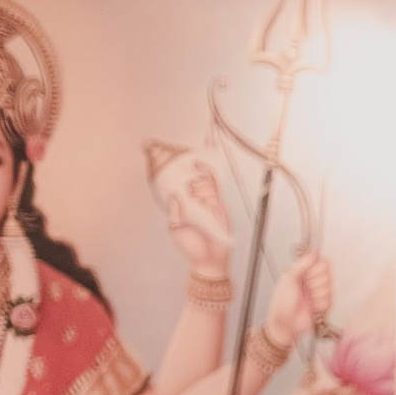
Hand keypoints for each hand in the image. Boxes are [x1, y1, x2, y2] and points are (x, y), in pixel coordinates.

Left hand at [162, 159, 231, 273]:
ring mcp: (214, 203)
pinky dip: (207, 197)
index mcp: (193, 199)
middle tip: (192, 170)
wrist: (207, 262)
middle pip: (205, 172)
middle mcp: (204, 198)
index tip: (208, 132)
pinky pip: (214, 196)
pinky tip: (203, 203)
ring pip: (208, 183)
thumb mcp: (176, 228)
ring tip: (193, 199)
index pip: (197, 175)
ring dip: (198, 186)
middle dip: (199, 164)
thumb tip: (175, 197)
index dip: (203, 155)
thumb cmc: (191, 246)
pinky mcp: (221, 211)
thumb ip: (174, 213)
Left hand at [262, 252, 333, 345]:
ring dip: (317, 293)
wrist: (287, 322)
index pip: (323, 261)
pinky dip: (320, 303)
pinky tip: (312, 306)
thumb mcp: (288, 277)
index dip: (318, 267)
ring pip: (330, 286)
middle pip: (328, 273)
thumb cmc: (282, 302)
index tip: (308, 273)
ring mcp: (321, 293)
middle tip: (306, 287)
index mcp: (305, 271)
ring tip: (308, 298)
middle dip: (316, 281)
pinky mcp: (326, 304)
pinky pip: (330, 299)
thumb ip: (301, 264)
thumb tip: (313, 254)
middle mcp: (314, 281)